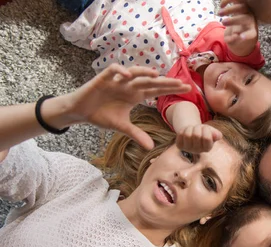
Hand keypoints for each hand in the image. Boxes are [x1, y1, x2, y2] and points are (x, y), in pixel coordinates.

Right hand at [64, 64, 190, 149]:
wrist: (80, 111)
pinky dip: (120, 71)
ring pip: (134, 73)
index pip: (156, 90)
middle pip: (150, 81)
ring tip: (156, 75)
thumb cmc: (102, 115)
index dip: (170, 89)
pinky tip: (128, 75)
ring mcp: (117, 81)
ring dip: (144, 73)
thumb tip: (151, 147)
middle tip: (182, 84)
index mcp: (135, 95)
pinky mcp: (103, 78)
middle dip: (165, 82)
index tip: (187, 89)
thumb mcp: (122, 127)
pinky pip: (113, 71)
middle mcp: (129, 85)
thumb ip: (137, 134)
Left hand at [176, 124, 222, 153]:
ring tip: (192, 129)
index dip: (206, 129)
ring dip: (190, 127)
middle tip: (198, 128)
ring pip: (187, 134)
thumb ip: (216, 134)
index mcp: (208, 148)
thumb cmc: (203, 131)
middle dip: (197, 127)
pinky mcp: (179, 146)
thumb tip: (217, 136)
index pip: (207, 138)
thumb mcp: (212, 131)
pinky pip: (180, 134)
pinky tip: (186, 131)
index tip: (205, 128)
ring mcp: (187, 149)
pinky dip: (183, 129)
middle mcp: (198, 151)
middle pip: (196, 135)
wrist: (193, 131)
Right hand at [220, 0, 258, 55]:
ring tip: (219, 14)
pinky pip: (237, 2)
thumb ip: (233, 40)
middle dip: (233, 20)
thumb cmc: (237, 39)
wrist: (240, 30)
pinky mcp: (241, 7)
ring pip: (241, 8)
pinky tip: (221, 6)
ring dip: (230, 10)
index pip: (252, 33)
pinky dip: (229, 2)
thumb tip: (234, 35)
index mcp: (252, 32)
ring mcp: (247, 12)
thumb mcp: (233, 43)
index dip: (247, 35)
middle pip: (245, 18)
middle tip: (223, 23)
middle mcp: (251, 21)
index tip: (240, 37)